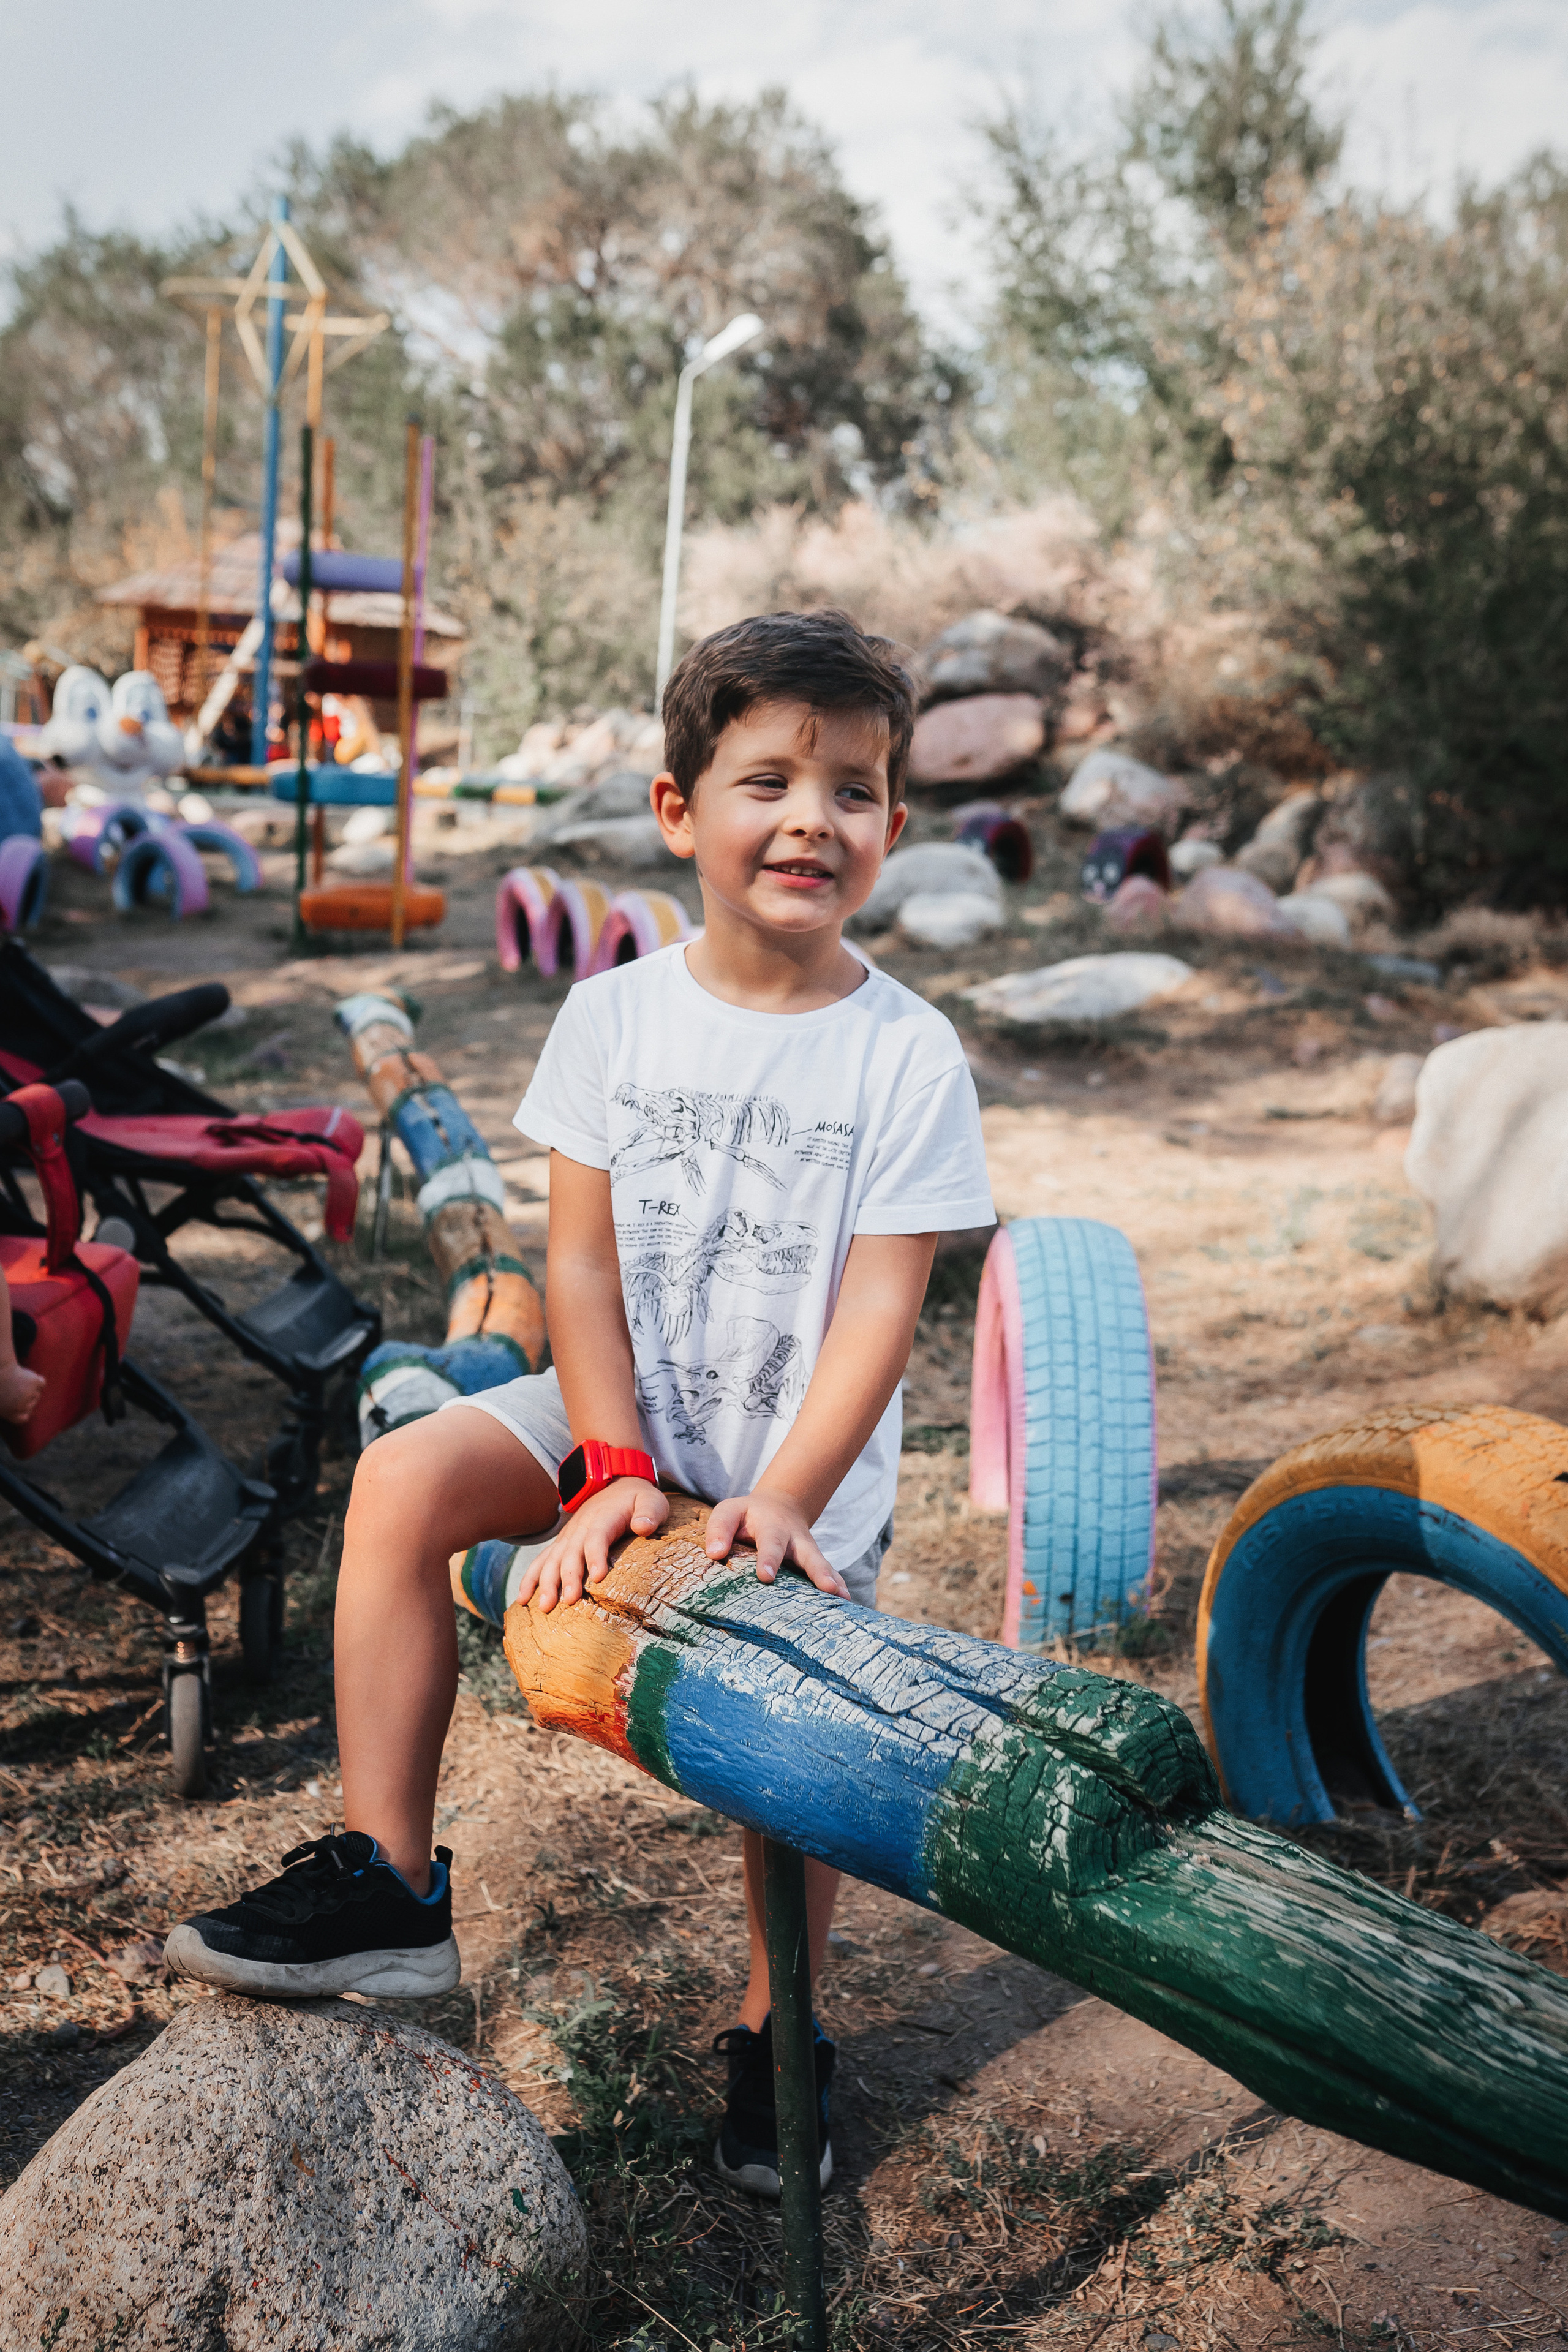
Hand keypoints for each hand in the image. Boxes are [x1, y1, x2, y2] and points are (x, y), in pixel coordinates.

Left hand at [0, 1362, 43, 1424]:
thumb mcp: (0, 1404)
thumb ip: (12, 1412)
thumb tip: (27, 1415)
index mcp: (11, 1414)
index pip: (24, 1418)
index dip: (22, 1411)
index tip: (18, 1403)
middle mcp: (22, 1406)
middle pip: (32, 1404)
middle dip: (26, 1397)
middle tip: (15, 1388)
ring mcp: (30, 1395)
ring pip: (37, 1394)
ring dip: (31, 1388)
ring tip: (18, 1381)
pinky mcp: (35, 1383)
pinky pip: (42, 1383)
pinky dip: (38, 1380)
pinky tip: (28, 1377)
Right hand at [513, 1478, 667, 1613]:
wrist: (616, 1485)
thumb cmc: (638, 1499)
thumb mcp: (652, 1500)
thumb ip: (649, 1512)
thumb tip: (643, 1526)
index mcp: (604, 1517)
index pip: (597, 1536)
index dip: (596, 1555)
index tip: (598, 1577)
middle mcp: (581, 1527)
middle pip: (571, 1552)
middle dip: (568, 1577)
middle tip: (568, 1601)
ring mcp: (568, 1536)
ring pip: (552, 1559)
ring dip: (546, 1582)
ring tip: (545, 1607)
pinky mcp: (562, 1544)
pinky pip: (542, 1561)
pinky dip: (531, 1579)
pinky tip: (522, 1599)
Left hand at [703, 1490, 848, 1598]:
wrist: (779, 1505)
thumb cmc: (747, 1515)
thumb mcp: (729, 1511)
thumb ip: (719, 1529)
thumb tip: (715, 1554)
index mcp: (771, 1527)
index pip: (770, 1544)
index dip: (769, 1559)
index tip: (766, 1577)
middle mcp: (795, 1540)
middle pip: (808, 1555)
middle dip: (817, 1572)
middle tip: (827, 1588)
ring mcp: (808, 1551)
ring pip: (822, 1565)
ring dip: (833, 1580)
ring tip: (843, 1597)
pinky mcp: (815, 1562)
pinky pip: (829, 1574)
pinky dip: (839, 1586)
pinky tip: (847, 1603)